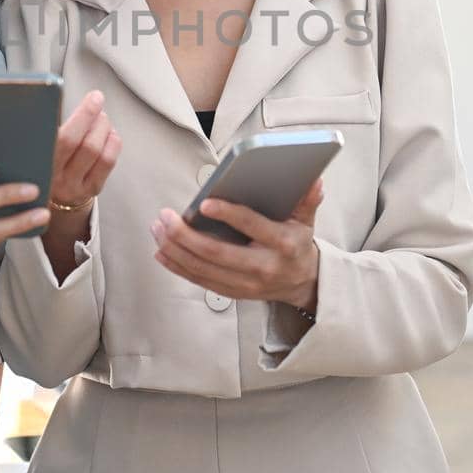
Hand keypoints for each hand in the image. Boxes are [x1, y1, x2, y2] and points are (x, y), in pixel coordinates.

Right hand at [49, 90, 120, 209]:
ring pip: (98, 152)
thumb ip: (46, 126)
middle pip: (86, 144)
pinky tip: (108, 134)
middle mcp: (56, 178)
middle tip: (97, 102)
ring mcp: (74, 186)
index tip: (94, 97)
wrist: (44, 199)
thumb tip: (62, 94)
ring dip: (105, 128)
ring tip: (101, 118)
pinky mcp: (90, 190)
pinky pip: (108, 162)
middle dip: (97, 117)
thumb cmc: (41, 160)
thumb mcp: (36, 145)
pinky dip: (113, 142)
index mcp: (39, 162)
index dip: (84, 115)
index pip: (64, 137)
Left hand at [150, 179, 323, 312]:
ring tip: (158, 229)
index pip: (253, 227)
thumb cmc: (298, 245)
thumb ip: (307, 200)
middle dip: (186, 235)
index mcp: (282, 245)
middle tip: (165, 217)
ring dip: (175, 249)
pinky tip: (161, 252)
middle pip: (217, 253)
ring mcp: (246, 284)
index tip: (204, 204)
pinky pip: (200, 280)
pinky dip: (178, 267)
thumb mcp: (306, 221)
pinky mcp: (233, 293)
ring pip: (203, 269)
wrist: (303, 284)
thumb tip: (314, 179)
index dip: (228, 215)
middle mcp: (262, 267)